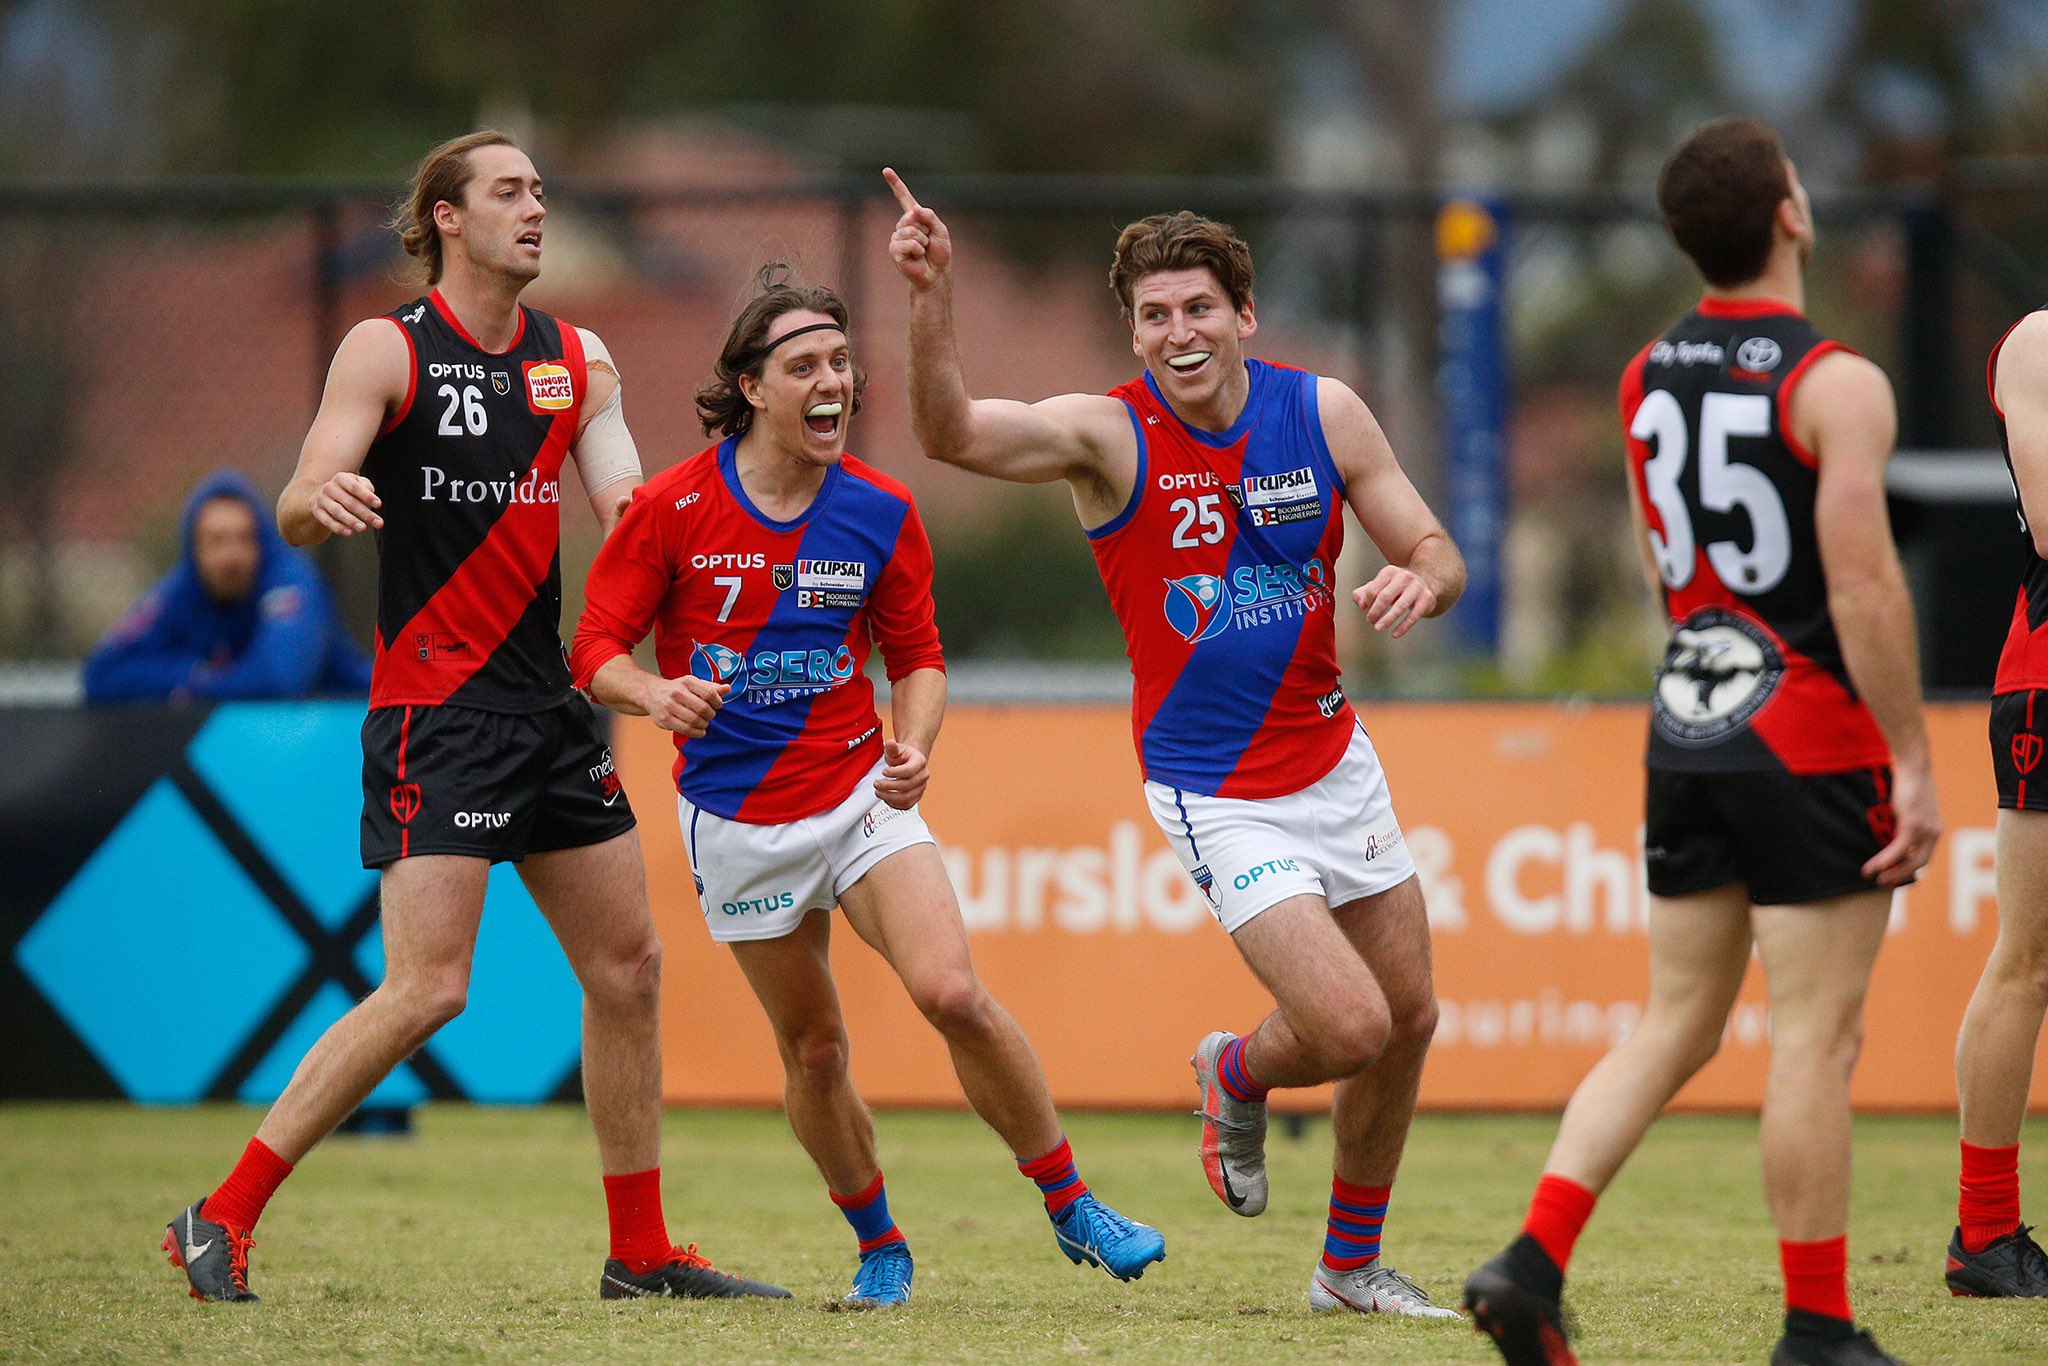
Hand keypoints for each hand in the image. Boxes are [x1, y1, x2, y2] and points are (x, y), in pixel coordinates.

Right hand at [312, 471, 382, 536]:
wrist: (323, 496)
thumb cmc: (347, 490)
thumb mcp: (357, 483)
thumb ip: (366, 487)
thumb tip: (371, 496)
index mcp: (341, 478)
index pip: (355, 487)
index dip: (367, 496)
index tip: (379, 505)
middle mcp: (329, 488)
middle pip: (349, 502)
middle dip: (365, 513)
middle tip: (378, 523)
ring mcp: (322, 500)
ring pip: (338, 512)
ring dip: (351, 521)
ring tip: (363, 529)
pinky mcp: (317, 512)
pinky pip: (328, 521)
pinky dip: (338, 528)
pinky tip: (349, 533)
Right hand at [642, 674, 727, 738]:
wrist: (651, 693)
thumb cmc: (678, 689)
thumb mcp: (694, 683)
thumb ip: (711, 687)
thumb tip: (728, 689)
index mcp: (687, 682)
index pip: (709, 694)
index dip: (718, 702)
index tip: (717, 705)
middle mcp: (677, 693)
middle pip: (702, 708)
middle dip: (710, 715)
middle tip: (710, 715)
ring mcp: (670, 706)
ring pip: (694, 720)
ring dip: (704, 724)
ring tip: (704, 723)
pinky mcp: (665, 719)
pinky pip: (685, 730)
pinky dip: (696, 733)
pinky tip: (699, 731)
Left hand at [873, 737, 928, 809]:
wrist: (910, 762)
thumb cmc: (903, 756)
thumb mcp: (897, 749)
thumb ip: (892, 747)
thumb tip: (889, 743)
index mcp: (920, 762)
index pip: (909, 770)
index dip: (895, 773)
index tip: (883, 771)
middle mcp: (923, 776)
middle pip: (907, 785)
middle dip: (888, 786)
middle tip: (876, 783)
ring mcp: (921, 788)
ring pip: (907, 798)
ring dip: (890, 797)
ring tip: (878, 792)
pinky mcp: (916, 797)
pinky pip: (906, 805)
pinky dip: (894, 804)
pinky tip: (885, 798)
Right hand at [884, 168, 951, 292]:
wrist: (935, 274)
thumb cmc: (939, 253)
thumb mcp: (941, 231)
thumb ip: (930, 217)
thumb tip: (915, 210)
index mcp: (914, 218)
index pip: (904, 197)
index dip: (895, 184)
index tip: (886, 170)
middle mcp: (903, 226)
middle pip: (912, 216)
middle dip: (925, 229)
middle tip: (928, 241)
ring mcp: (897, 237)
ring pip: (910, 231)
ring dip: (922, 241)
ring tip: (923, 251)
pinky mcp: (894, 250)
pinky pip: (907, 243)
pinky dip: (917, 249)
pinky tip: (917, 257)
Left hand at [1352, 566, 1436, 637]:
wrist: (1427, 580)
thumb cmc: (1395, 587)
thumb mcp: (1379, 585)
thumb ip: (1363, 594)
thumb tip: (1361, 605)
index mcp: (1389, 572)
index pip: (1373, 589)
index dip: (1368, 602)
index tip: (1366, 609)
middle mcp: (1404, 577)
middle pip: (1385, 597)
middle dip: (1375, 611)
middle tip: (1370, 621)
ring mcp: (1417, 588)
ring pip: (1400, 606)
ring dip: (1387, 619)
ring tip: (1378, 628)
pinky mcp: (1427, 599)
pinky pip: (1414, 615)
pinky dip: (1403, 626)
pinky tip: (1394, 635)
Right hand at [1862, 757, 1939, 886]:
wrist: (1914, 767)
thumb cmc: (1908, 784)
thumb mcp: (1909, 809)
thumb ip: (1904, 824)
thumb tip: (1889, 835)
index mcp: (1934, 830)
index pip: (1924, 858)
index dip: (1908, 869)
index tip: (1892, 876)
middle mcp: (1933, 833)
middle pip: (1919, 863)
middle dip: (1899, 875)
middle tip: (1882, 882)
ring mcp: (1925, 829)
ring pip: (1908, 859)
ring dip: (1889, 871)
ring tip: (1870, 876)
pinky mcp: (1913, 824)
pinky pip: (1898, 848)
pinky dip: (1885, 860)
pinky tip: (1872, 866)